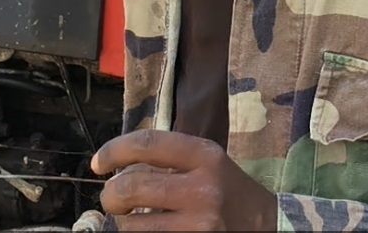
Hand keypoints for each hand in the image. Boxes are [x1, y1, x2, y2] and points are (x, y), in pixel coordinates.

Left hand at [91, 130, 276, 230]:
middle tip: (112, 199)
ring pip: (133, 225)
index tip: (98, 163)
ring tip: (136, 220)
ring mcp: (200, 224)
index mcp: (205, 156)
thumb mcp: (209, 164)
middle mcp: (203, 189)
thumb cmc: (230, 193)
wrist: (269, 227)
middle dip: (111, 195)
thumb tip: (117, 166)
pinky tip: (152, 232)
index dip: (113, 151)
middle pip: (131, 187)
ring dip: (125, 224)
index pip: (146, 144)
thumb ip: (170, 160)